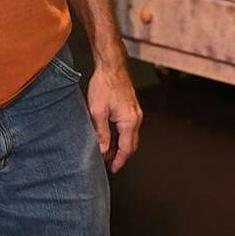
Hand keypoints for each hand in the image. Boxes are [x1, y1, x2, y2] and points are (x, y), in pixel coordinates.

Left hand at [87, 58, 142, 172]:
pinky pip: (129, 128)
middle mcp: (137, 119)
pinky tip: (111, 138)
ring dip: (121, 147)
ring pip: (131, 137)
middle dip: (121, 157)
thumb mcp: (97, 112)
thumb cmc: (104, 85)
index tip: (113, 170)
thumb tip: (102, 151)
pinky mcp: (132, 108)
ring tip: (108, 153)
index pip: (126, 149)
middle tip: (110, 165)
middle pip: (132, 145)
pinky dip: (122, 137)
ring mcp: (136, 113)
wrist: (111, 66)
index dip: (119, 161)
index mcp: (129, 122)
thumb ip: (101, 134)